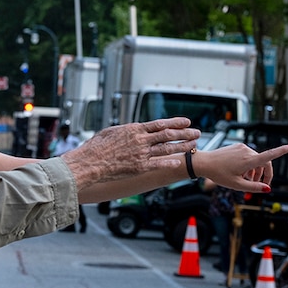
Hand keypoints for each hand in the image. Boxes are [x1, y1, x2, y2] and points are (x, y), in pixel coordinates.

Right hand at [61, 118, 199, 188]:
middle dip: (184, 133)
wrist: (89, 162)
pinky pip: (158, 164)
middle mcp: (140, 140)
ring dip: (182, 146)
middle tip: (197, 132)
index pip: (159, 124)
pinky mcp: (139, 167)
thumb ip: (124, 131)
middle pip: (168, 135)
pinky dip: (170, 162)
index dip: (175, 122)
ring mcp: (141, 154)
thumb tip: (131, 129)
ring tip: (194, 145)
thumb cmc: (95, 147)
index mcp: (134, 129)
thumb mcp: (110, 132)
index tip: (186, 121)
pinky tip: (180, 162)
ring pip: (167, 148)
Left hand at [194, 143, 287, 192]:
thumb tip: (267, 189)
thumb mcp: (236, 185)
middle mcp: (247, 151)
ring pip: (256, 160)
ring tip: (246, 181)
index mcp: (248, 161)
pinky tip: (240, 172)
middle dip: (264, 174)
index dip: (282, 151)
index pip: (269, 155)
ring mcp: (241, 148)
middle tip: (260, 185)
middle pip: (264, 162)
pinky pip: (248, 156)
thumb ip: (253, 187)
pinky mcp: (237, 147)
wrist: (203, 163)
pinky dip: (248, 165)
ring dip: (255, 171)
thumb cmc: (218, 174)